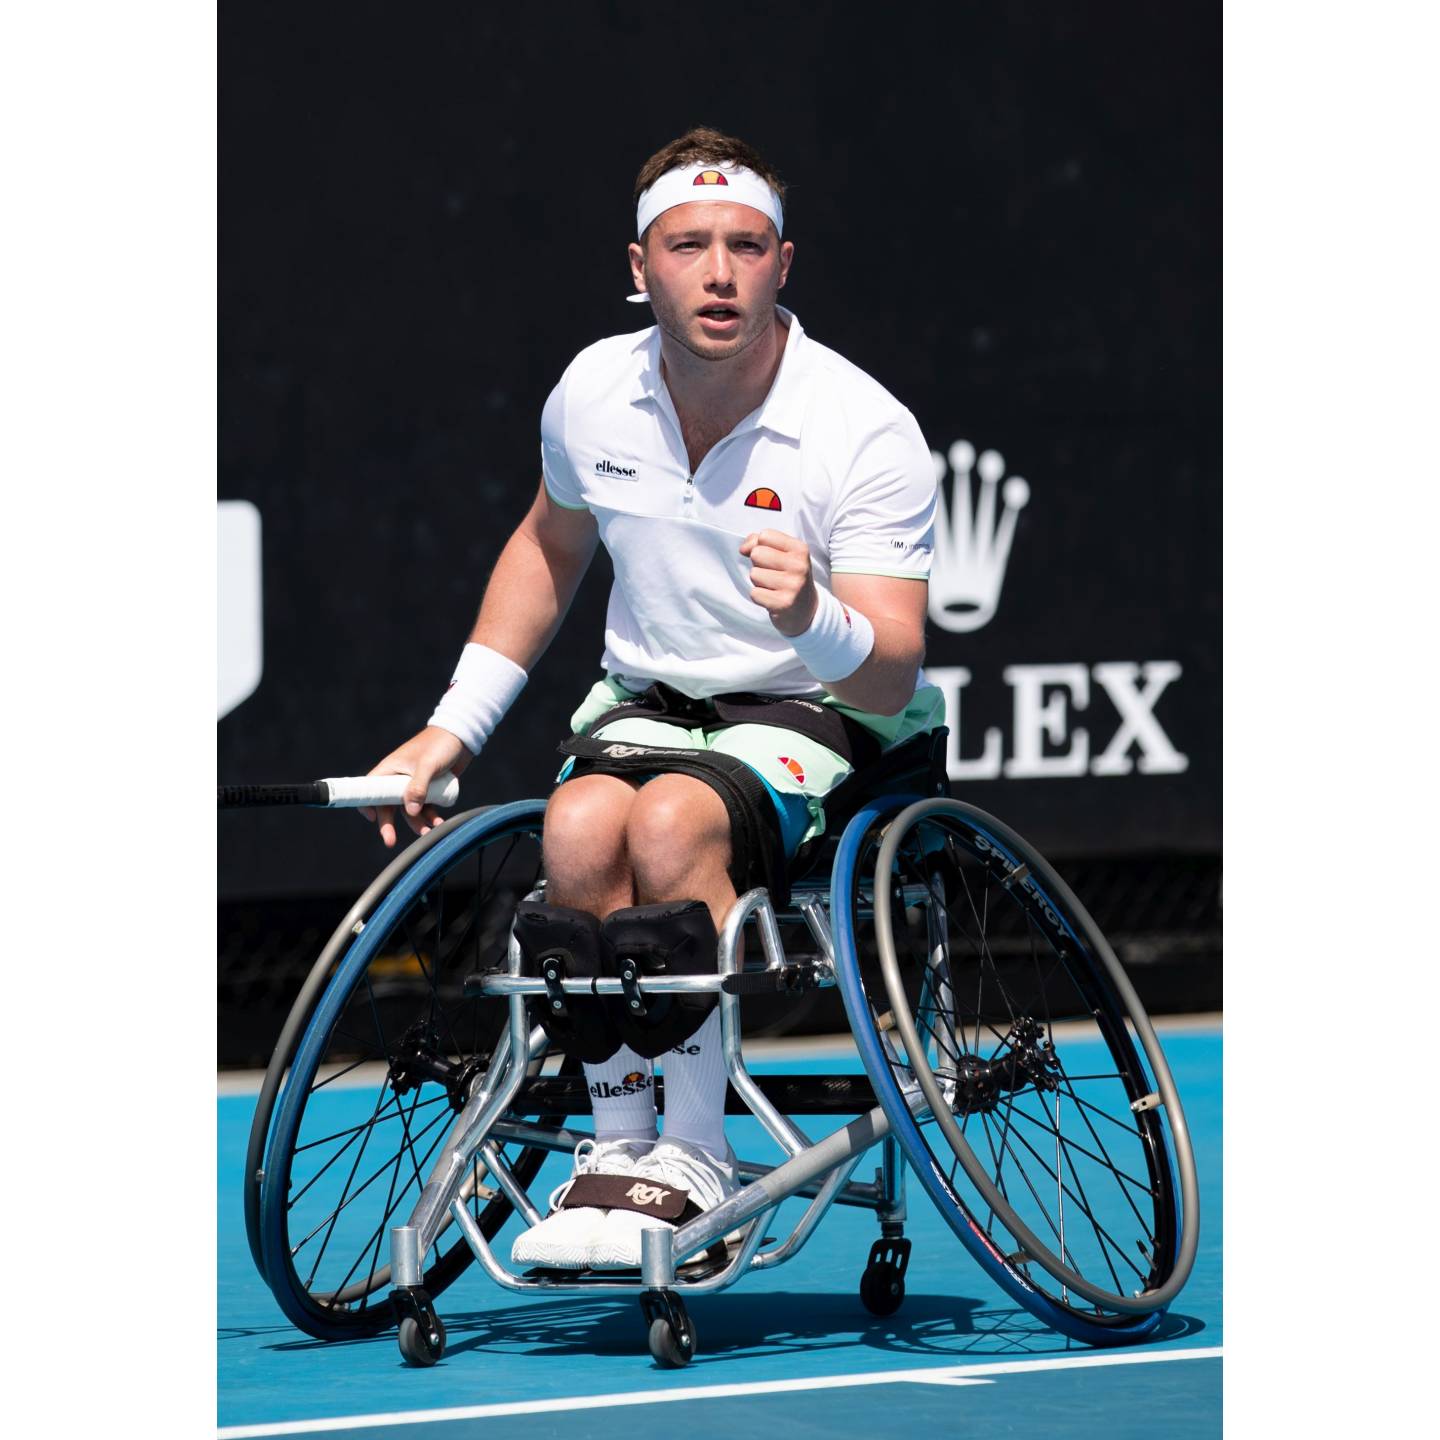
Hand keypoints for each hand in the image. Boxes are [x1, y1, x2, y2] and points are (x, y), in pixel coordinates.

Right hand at [360, 725, 471, 848]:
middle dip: (389, 824)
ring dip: (417, 823)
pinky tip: (440, 822)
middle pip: (388, 806)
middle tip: (390, 842)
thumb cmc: (440, 745)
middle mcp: (399, 779)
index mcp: (390, 769)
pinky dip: (431, 817)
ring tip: (430, 832)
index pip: (370, 789)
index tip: (371, 818)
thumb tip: (410, 811)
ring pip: (409, 810)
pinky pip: (425, 808)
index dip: (366, 804)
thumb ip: (418, 787)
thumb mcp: (428, 765)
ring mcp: (414, 785)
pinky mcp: (429, 790)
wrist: (462, 737)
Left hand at [739, 529, 818, 637]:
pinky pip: (754, 593)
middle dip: (758, 565)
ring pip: (754, 574)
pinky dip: (759, 597)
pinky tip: (772, 598)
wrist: (806, 610)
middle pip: (757, 554)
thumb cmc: (789, 577)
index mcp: (800, 549)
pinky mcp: (783, 603)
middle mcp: (799, 566)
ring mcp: (793, 585)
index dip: (760, 546)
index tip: (770, 557)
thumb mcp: (782, 555)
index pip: (765, 536)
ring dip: (759, 582)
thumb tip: (743, 549)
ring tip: (773, 587)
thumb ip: (759, 543)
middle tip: (772, 574)